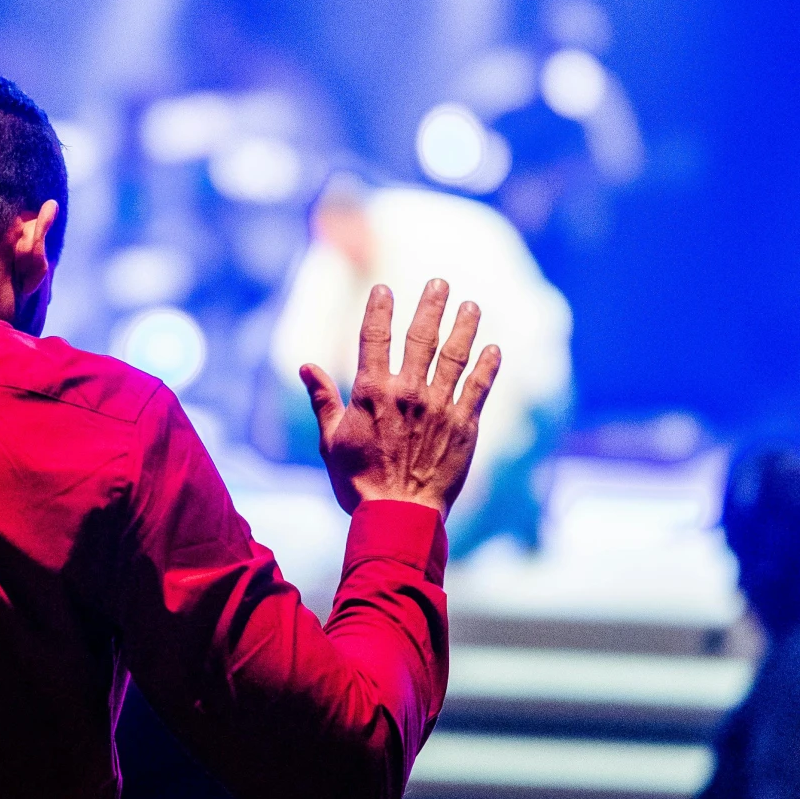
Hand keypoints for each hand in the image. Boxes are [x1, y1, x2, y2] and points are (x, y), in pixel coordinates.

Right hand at [300, 280, 499, 516]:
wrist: (398, 516)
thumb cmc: (358, 482)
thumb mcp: (330, 441)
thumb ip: (323, 399)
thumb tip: (305, 367)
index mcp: (372, 392)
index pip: (374, 338)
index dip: (379, 310)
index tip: (385, 289)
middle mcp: (408, 391)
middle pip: (421, 337)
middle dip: (431, 306)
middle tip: (440, 282)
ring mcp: (439, 407)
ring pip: (455, 356)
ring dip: (464, 327)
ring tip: (471, 305)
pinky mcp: (464, 426)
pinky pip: (478, 388)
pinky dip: (487, 366)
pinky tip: (494, 348)